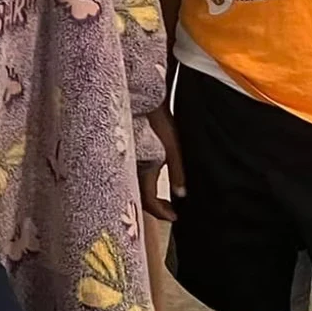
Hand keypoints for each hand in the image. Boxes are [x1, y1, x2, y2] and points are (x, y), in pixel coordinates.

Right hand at [139, 98, 183, 222]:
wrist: (140, 93)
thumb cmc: (156, 117)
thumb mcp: (172, 146)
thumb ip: (176, 170)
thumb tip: (182, 194)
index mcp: (142, 168)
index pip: (148, 201)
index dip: (162, 212)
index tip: (175, 217)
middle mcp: (131, 165)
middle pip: (140, 193)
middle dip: (154, 204)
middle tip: (170, 208)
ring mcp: (129, 156)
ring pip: (137, 181)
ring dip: (150, 189)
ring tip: (165, 193)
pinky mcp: (130, 145)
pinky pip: (136, 168)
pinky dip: (147, 175)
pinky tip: (156, 170)